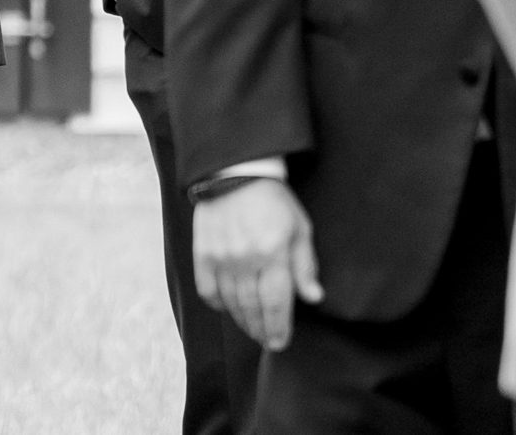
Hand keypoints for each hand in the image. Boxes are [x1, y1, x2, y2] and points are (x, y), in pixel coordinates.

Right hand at [192, 178, 322, 350]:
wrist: (235, 172)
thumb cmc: (274, 201)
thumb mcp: (300, 229)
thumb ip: (305, 265)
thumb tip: (313, 298)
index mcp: (272, 253)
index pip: (275, 303)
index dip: (279, 327)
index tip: (281, 342)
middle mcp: (245, 258)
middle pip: (252, 307)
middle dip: (262, 329)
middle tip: (268, 341)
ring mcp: (220, 256)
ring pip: (231, 302)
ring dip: (243, 321)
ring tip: (252, 330)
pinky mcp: (202, 251)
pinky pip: (207, 289)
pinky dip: (218, 303)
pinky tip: (228, 308)